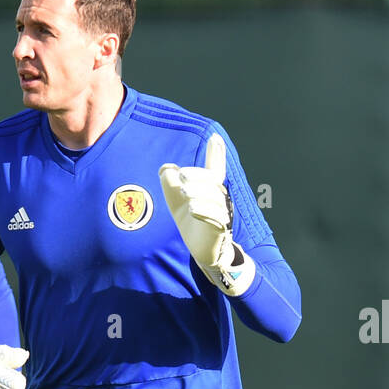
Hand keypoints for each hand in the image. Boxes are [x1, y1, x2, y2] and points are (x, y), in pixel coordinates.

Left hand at [159, 133, 255, 295]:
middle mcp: (220, 200)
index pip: (215, 169)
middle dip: (198, 177)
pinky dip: (204, 212)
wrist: (203, 250)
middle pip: (213, 183)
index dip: (215, 154)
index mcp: (211, 190)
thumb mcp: (177, 200)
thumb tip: (166, 168)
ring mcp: (222, 215)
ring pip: (214, 200)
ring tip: (185, 192)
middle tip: (181, 174)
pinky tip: (192, 208)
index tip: (214, 137)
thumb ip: (171, 183)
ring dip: (200, 193)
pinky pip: (215, 220)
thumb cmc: (191, 223)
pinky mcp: (219, 232)